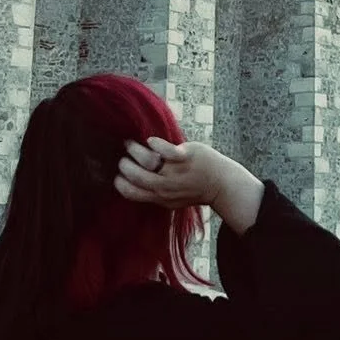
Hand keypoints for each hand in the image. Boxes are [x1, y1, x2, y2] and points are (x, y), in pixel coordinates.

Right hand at [115, 138, 264, 232]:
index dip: (120, 183)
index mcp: (160, 198)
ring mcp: (175, 172)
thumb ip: (156, 191)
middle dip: (124, 165)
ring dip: (134, 151)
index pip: (131, 193)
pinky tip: (151, 141)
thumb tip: (135, 182)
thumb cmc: (195, 188)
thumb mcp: (172, 198)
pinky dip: (154, 143)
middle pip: (135, 176)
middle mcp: (165, 187)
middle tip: (124, 158)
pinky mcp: (184, 157)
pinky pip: (164, 149)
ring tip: (132, 145)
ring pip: (145, 161)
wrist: (221, 184)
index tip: (118, 174)